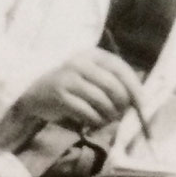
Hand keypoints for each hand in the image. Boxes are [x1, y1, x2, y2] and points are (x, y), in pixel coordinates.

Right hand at [16, 47, 144, 128]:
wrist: (33, 89)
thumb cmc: (70, 83)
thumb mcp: (91, 74)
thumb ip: (112, 82)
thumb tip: (139, 100)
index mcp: (92, 54)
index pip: (120, 69)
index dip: (134, 87)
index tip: (142, 103)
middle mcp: (80, 63)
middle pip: (113, 86)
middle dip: (122, 104)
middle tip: (122, 114)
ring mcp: (69, 78)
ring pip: (101, 101)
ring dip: (109, 115)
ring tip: (108, 119)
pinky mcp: (60, 96)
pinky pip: (88, 112)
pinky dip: (96, 120)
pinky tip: (94, 122)